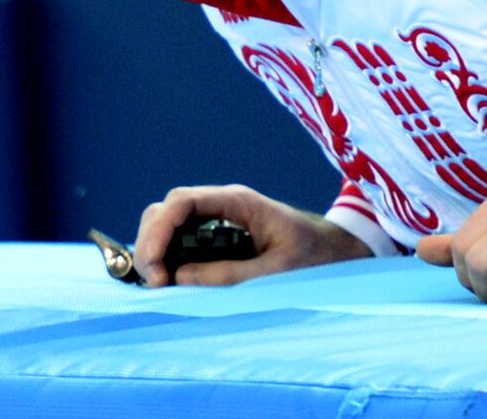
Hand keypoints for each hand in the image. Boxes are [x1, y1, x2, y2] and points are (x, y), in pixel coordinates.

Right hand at [133, 183, 370, 286]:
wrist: (336, 249)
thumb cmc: (314, 255)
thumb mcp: (277, 269)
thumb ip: (231, 274)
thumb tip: (180, 277)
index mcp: (239, 202)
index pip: (182, 201)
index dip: (159, 232)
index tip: (157, 271)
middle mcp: (223, 203)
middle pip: (166, 210)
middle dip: (151, 244)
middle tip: (156, 284)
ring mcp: (218, 217)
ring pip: (168, 222)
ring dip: (156, 250)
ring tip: (161, 284)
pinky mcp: (217, 233)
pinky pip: (181, 236)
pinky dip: (167, 254)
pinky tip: (169, 278)